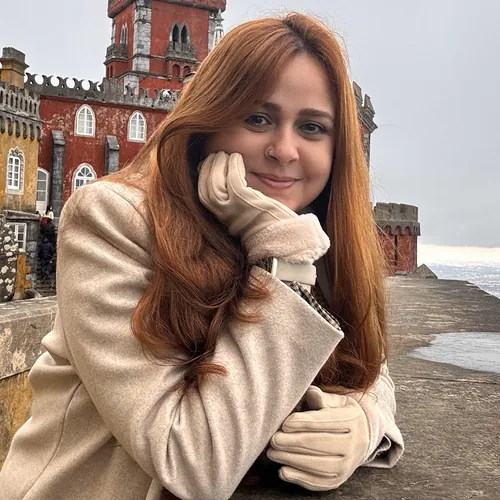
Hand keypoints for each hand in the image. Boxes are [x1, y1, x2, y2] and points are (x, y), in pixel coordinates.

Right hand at [198, 152, 329, 263]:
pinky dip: (231, 166)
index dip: (204, 178)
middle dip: (207, 169)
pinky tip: (236, 158)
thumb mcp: (248, 214)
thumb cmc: (269, 226)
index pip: (204, 194)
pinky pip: (232, 178)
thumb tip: (234, 185)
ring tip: (225, 155)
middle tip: (216, 155)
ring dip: (218, 165)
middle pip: (205, 187)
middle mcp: (223, 214)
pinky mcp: (243, 201)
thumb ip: (238, 202)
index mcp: (223, 217)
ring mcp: (232, 207)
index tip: (210, 165)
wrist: (280, 240)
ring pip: (214, 182)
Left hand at [267, 386, 369, 490]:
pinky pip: (318, 482)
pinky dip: (299, 478)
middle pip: (321, 445)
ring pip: (318, 466)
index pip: (327, 422)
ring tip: (272, 453)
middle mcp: (354, 445)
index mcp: (353, 420)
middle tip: (274, 439)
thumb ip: (321, 398)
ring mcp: (347, 465)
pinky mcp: (338, 480)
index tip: (285, 423)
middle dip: (294, 442)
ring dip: (293, 460)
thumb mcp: (335, 401)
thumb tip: (311, 392)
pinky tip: (283, 471)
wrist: (360, 437)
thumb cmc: (339, 413)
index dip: (305, 423)